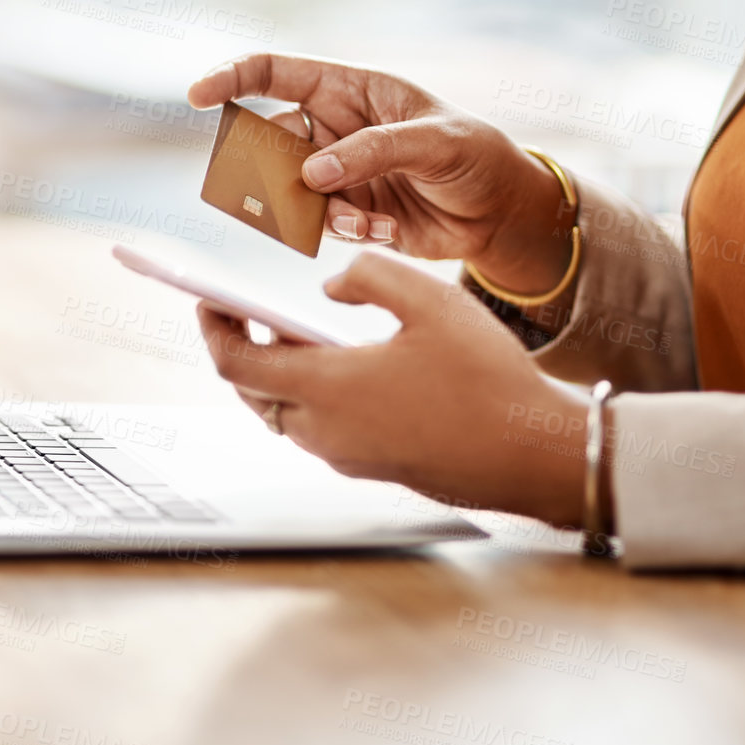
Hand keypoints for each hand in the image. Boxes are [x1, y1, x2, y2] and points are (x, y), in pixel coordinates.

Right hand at [188, 53, 573, 296]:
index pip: (276, 73)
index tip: (197, 95)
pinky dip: (343, 232)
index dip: (232, 77)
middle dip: (274, 170)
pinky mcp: (344, 212)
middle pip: (270, 141)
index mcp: (349, 89)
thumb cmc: (476, 156)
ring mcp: (334, 172)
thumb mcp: (435, 142)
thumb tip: (310, 172)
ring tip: (364, 220)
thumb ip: (372, 151)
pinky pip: (315, 224)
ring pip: (287, 191)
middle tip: (304, 190)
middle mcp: (332, 127)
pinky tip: (386, 230)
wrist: (501, 214)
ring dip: (316, 210)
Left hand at [197, 249, 592, 525]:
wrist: (534, 454)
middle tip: (249, 312)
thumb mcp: (431, 301)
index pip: (237, 364)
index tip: (210, 300)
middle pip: (253, 392)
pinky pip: (318, 429)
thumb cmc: (489, 380)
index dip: (214, 330)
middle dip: (243, 348)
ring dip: (278, 374)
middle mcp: (325, 431)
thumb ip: (370, 277)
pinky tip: (344, 366)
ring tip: (298, 332)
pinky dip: (310, 395)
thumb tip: (330, 288)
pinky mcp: (371, 467)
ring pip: (284, 413)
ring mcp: (347, 456)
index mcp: (327, 389)